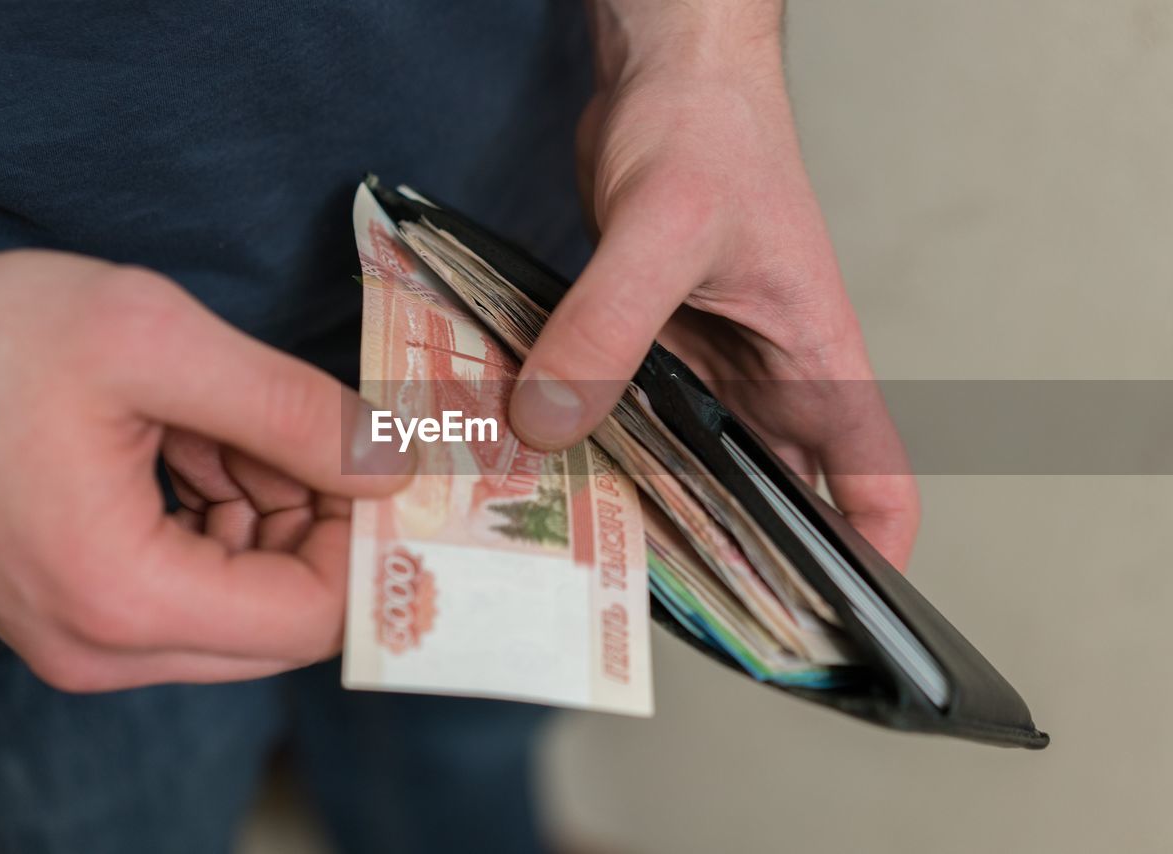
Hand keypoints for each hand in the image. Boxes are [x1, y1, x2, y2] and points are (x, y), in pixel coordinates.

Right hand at [0, 248, 412, 690]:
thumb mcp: (156, 342)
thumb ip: (290, 410)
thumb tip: (394, 465)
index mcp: (124, 599)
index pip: (312, 618)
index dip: (362, 538)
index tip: (374, 460)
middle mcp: (106, 650)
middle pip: (283, 617)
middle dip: (314, 519)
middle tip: (293, 427)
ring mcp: (89, 640)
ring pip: (247, 599)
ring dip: (268, 508)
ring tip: (223, 422)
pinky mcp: (83, 610)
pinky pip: (199, 584)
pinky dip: (224, 513)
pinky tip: (192, 440)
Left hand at [509, 0, 918, 567]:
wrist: (668, 71)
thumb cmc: (712, 129)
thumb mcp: (665, 231)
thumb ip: (610, 327)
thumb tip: (547, 423)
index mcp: (817, 362)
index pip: (873, 481)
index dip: (869, 559)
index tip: (829, 626)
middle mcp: (767, 377)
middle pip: (767, 496)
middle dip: (730, 558)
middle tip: (664, 616)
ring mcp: (707, 363)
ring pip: (688, 461)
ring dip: (648, 502)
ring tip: (587, 558)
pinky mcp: (649, 341)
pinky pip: (629, 414)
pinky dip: (597, 444)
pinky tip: (545, 472)